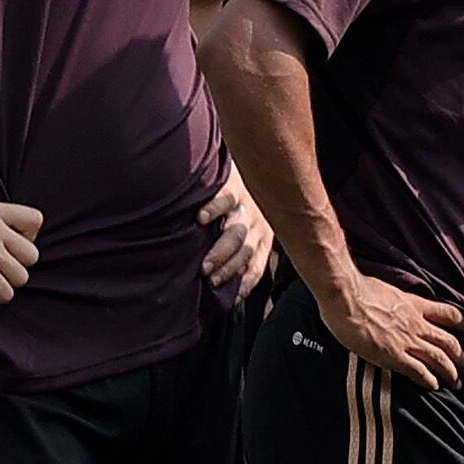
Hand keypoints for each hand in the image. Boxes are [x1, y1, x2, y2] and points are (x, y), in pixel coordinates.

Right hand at [199, 165, 273, 299]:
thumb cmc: (244, 204)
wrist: (254, 164)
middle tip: (211, 278)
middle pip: (245, 251)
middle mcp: (257, 224)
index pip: (256, 265)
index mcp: (263, 238)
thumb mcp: (250, 227)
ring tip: (206, 264)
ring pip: (236, 232)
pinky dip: (214, 209)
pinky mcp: (234, 187)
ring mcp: (246, 206)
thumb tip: (219, 279)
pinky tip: (201, 218)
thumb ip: (238, 250)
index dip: (246, 284)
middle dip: (229, 268)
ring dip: (222, 251)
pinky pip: (225, 199)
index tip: (231, 299)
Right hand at [318, 271, 463, 391]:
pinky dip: (429, 380)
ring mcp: (406, 340)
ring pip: (439, 358)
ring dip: (451, 372)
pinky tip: (434, 387)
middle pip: (450, 342)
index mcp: (417, 306)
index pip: (451, 316)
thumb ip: (400, 302)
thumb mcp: (390, 291)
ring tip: (457, 383)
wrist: (345, 296)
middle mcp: (417, 324)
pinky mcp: (392, 355)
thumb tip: (397, 304)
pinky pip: (418, 371)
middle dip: (462, 358)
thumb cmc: (358, 289)